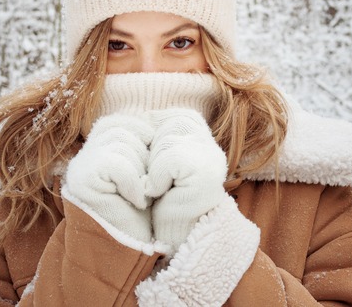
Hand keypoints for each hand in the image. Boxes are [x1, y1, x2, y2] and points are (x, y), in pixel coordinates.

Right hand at [64, 114, 154, 242]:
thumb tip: (155, 118)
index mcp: (100, 148)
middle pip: (123, 128)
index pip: (125, 122)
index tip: (152, 172)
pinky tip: (136, 202)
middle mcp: (85, 154)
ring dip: (140, 171)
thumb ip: (143, 143)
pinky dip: (133, 183)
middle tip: (146, 187)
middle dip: (145, 157)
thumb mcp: (147, 170)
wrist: (131, 248)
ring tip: (140, 195)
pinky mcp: (81, 181)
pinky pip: (116, 163)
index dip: (147, 140)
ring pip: (121, 143)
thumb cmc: (144, 213)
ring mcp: (80, 166)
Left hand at [144, 109, 227, 248]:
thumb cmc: (158, 197)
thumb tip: (141, 115)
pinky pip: (170, 161)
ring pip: (166, 142)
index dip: (146, 143)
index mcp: (196, 132)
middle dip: (150, 156)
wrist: (169, 236)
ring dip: (153, 170)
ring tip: (160, 188)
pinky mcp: (206, 173)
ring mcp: (210, 156)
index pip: (159, 117)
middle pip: (163, 125)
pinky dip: (157, 179)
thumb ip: (152, 134)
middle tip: (156, 180)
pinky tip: (161, 194)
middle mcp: (208, 141)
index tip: (152, 168)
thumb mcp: (153, 158)